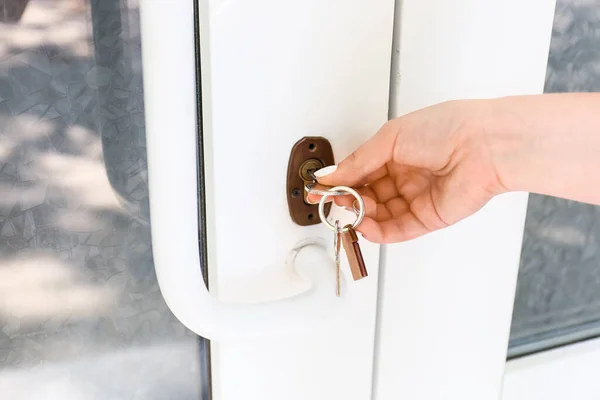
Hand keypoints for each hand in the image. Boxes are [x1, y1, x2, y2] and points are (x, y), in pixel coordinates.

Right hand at [308, 100, 506, 243]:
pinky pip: (398, 229)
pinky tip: (365, 226)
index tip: (319, 192)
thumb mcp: (390, 138)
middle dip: (348, 200)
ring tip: (350, 211)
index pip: (359, 172)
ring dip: (361, 216)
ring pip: (379, 215)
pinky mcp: (428, 218)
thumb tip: (331, 175)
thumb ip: (358, 162)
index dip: (339, 183)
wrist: (484, 144)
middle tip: (332, 202)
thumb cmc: (446, 128)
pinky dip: (379, 231)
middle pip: (366, 195)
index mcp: (395, 153)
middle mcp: (404, 176)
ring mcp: (415, 198)